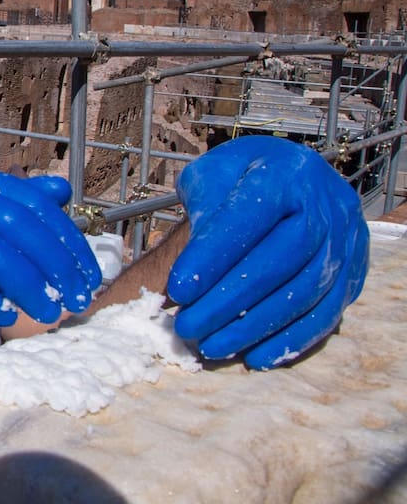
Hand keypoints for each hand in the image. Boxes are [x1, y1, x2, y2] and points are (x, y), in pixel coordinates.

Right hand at [0, 159, 100, 345]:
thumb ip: (8, 203)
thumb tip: (60, 194)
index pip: (29, 204)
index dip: (66, 240)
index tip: (88, 273)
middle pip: (17, 227)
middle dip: (56, 266)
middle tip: (78, 298)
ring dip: (28, 288)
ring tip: (49, 314)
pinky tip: (5, 315)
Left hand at [169, 136, 368, 368]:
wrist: (290, 176)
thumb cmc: (242, 178)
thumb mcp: (212, 175)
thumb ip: (202, 209)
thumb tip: (192, 270)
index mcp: (285, 174)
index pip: (247, 220)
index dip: (211, 258)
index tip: (177, 290)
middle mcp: (325, 206)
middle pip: (279, 261)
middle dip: (228, 301)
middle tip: (187, 327)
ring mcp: (347, 241)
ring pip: (304, 293)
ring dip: (254, 327)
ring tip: (211, 346)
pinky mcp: (355, 271)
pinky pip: (327, 313)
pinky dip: (289, 340)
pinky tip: (255, 357)